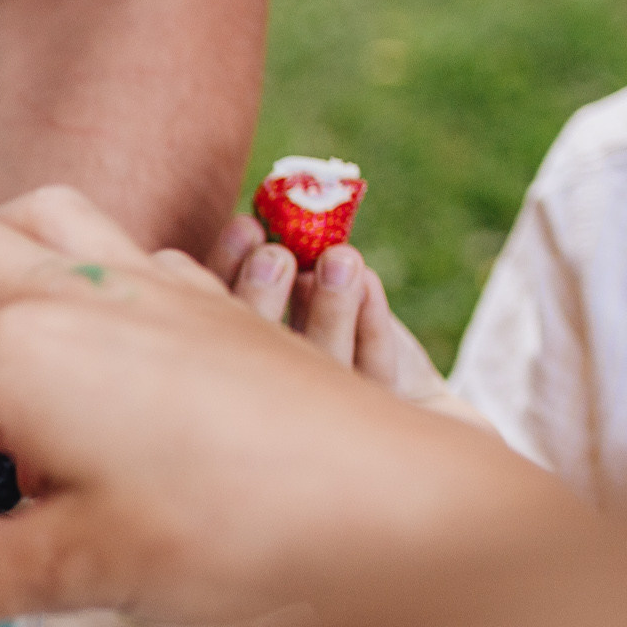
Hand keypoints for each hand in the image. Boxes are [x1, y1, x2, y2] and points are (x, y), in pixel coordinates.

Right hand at [0, 188, 568, 626]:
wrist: (391, 501)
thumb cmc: (231, 529)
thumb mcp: (76, 566)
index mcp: (17, 356)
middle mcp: (67, 293)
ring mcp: (142, 280)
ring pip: (30, 215)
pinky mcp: (204, 294)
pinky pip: (112, 246)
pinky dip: (68, 271)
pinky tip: (82, 338)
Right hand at [210, 217, 489, 426]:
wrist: (409, 414)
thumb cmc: (349, 341)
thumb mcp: (315, 297)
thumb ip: (295, 265)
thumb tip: (285, 208)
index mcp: (238, 357)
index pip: (217, 314)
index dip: (226, 270)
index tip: (246, 225)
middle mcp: (268, 393)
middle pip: (257, 349)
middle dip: (262, 296)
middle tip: (277, 255)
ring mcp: (322, 415)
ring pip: (320, 361)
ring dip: (327, 307)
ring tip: (340, 257)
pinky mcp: (375, 418)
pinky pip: (373, 370)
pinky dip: (370, 323)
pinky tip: (368, 282)